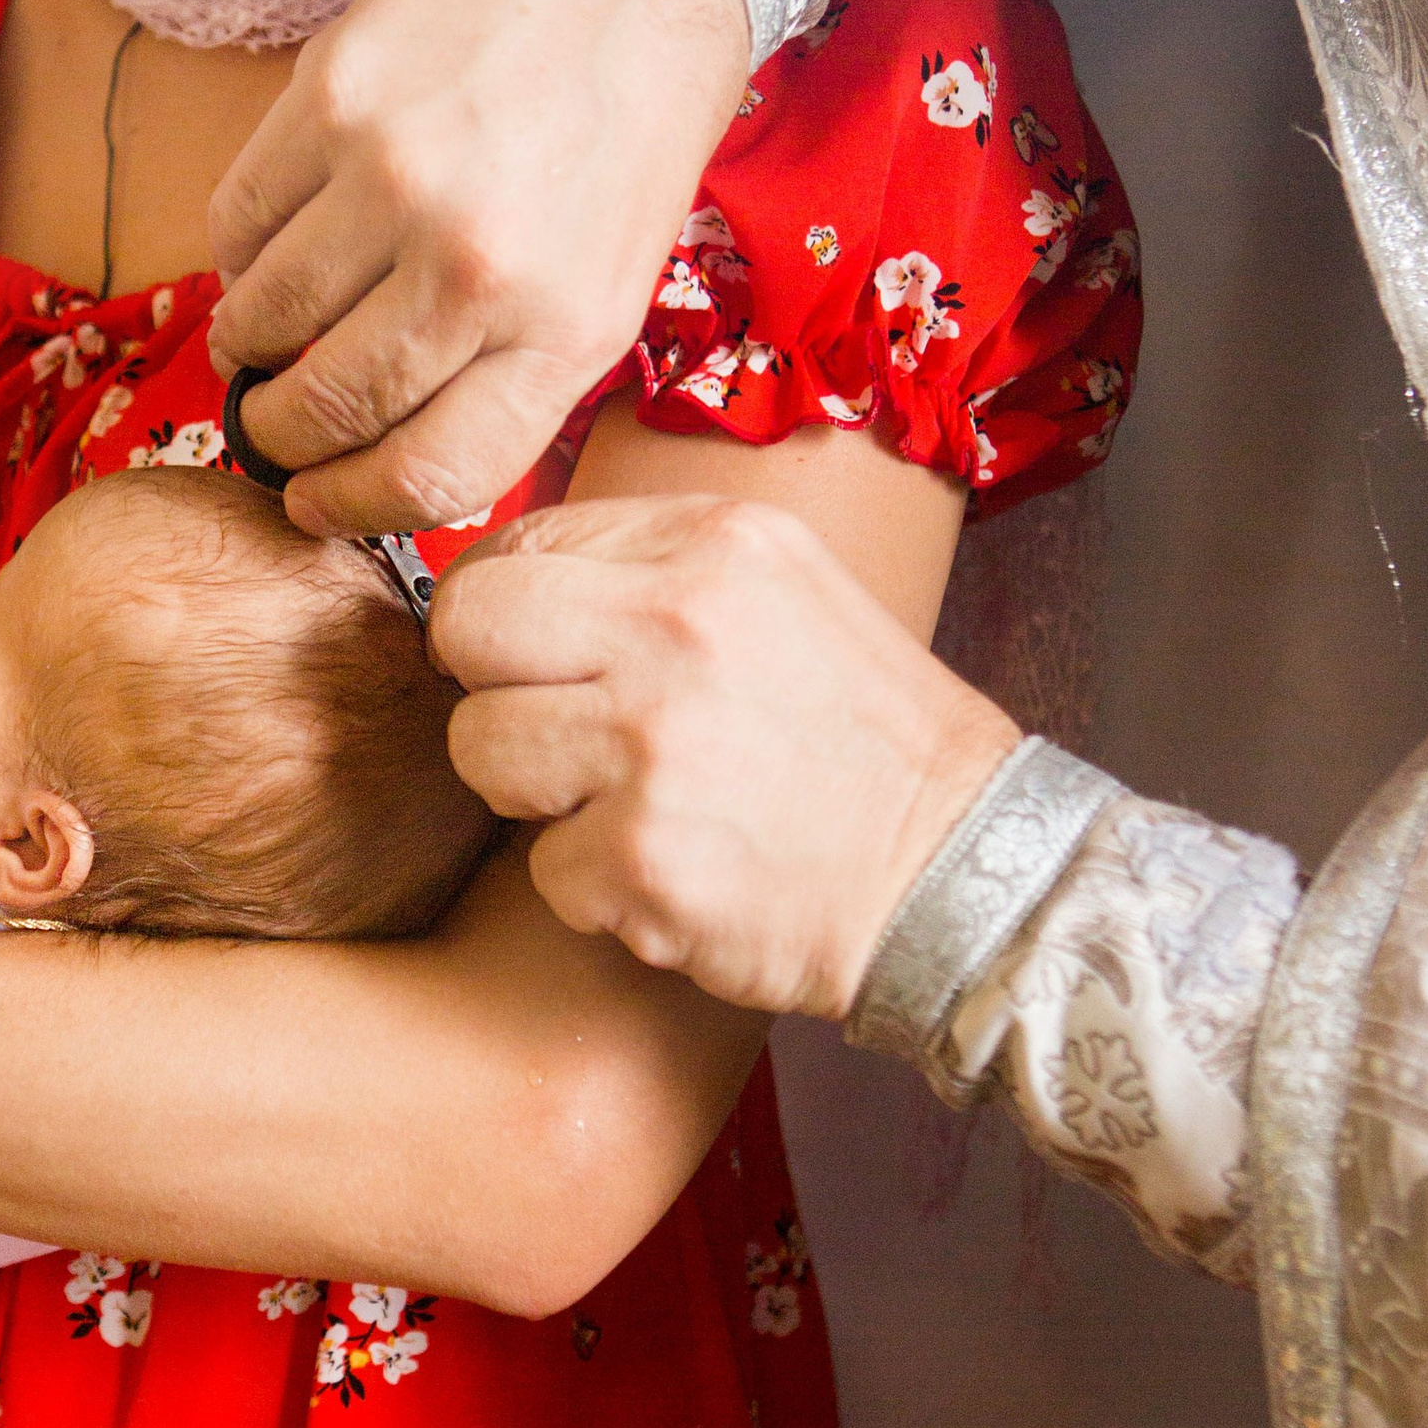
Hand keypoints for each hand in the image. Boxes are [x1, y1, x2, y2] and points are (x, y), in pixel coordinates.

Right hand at [206, 0, 749, 534]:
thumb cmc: (628, 131)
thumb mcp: (610, 287)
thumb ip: (509, 381)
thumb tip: (387, 464)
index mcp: (564, 331)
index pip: (426, 477)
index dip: (352, 506)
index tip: (316, 501)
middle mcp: (477, 264)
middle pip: (330, 412)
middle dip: (282, 437)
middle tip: (272, 425)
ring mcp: (393, 178)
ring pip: (262, 320)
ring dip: (249, 344)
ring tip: (266, 332)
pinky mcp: (329, 97)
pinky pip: (236, 222)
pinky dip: (240, 254)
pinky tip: (273, 245)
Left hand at [430, 495, 1020, 1017]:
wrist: (961, 874)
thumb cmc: (862, 737)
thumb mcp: (780, 588)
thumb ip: (650, 567)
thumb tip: (501, 579)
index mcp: (711, 541)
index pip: (517, 541)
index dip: (509, 611)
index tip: (541, 656)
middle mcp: (674, 626)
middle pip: (466, 626)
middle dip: (492, 685)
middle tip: (558, 730)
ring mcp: (652, 744)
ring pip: (479, 748)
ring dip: (538, 794)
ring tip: (635, 804)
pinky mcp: (641, 856)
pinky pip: (541, 867)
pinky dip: (597, 887)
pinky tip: (678, 870)